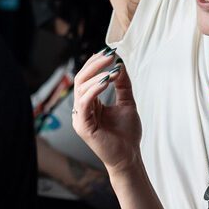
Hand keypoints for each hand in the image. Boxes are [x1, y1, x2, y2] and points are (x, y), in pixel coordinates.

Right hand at [71, 50, 141, 173]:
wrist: (129, 156)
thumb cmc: (127, 134)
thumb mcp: (127, 102)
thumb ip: (122, 84)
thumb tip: (120, 64)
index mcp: (89, 103)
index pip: (86, 78)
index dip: (95, 63)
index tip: (110, 52)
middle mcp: (81, 109)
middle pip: (80, 79)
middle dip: (95, 64)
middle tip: (110, 55)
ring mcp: (80, 118)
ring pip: (80, 88)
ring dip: (96, 75)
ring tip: (112, 70)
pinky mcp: (83, 126)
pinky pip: (84, 102)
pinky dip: (94, 89)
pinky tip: (106, 82)